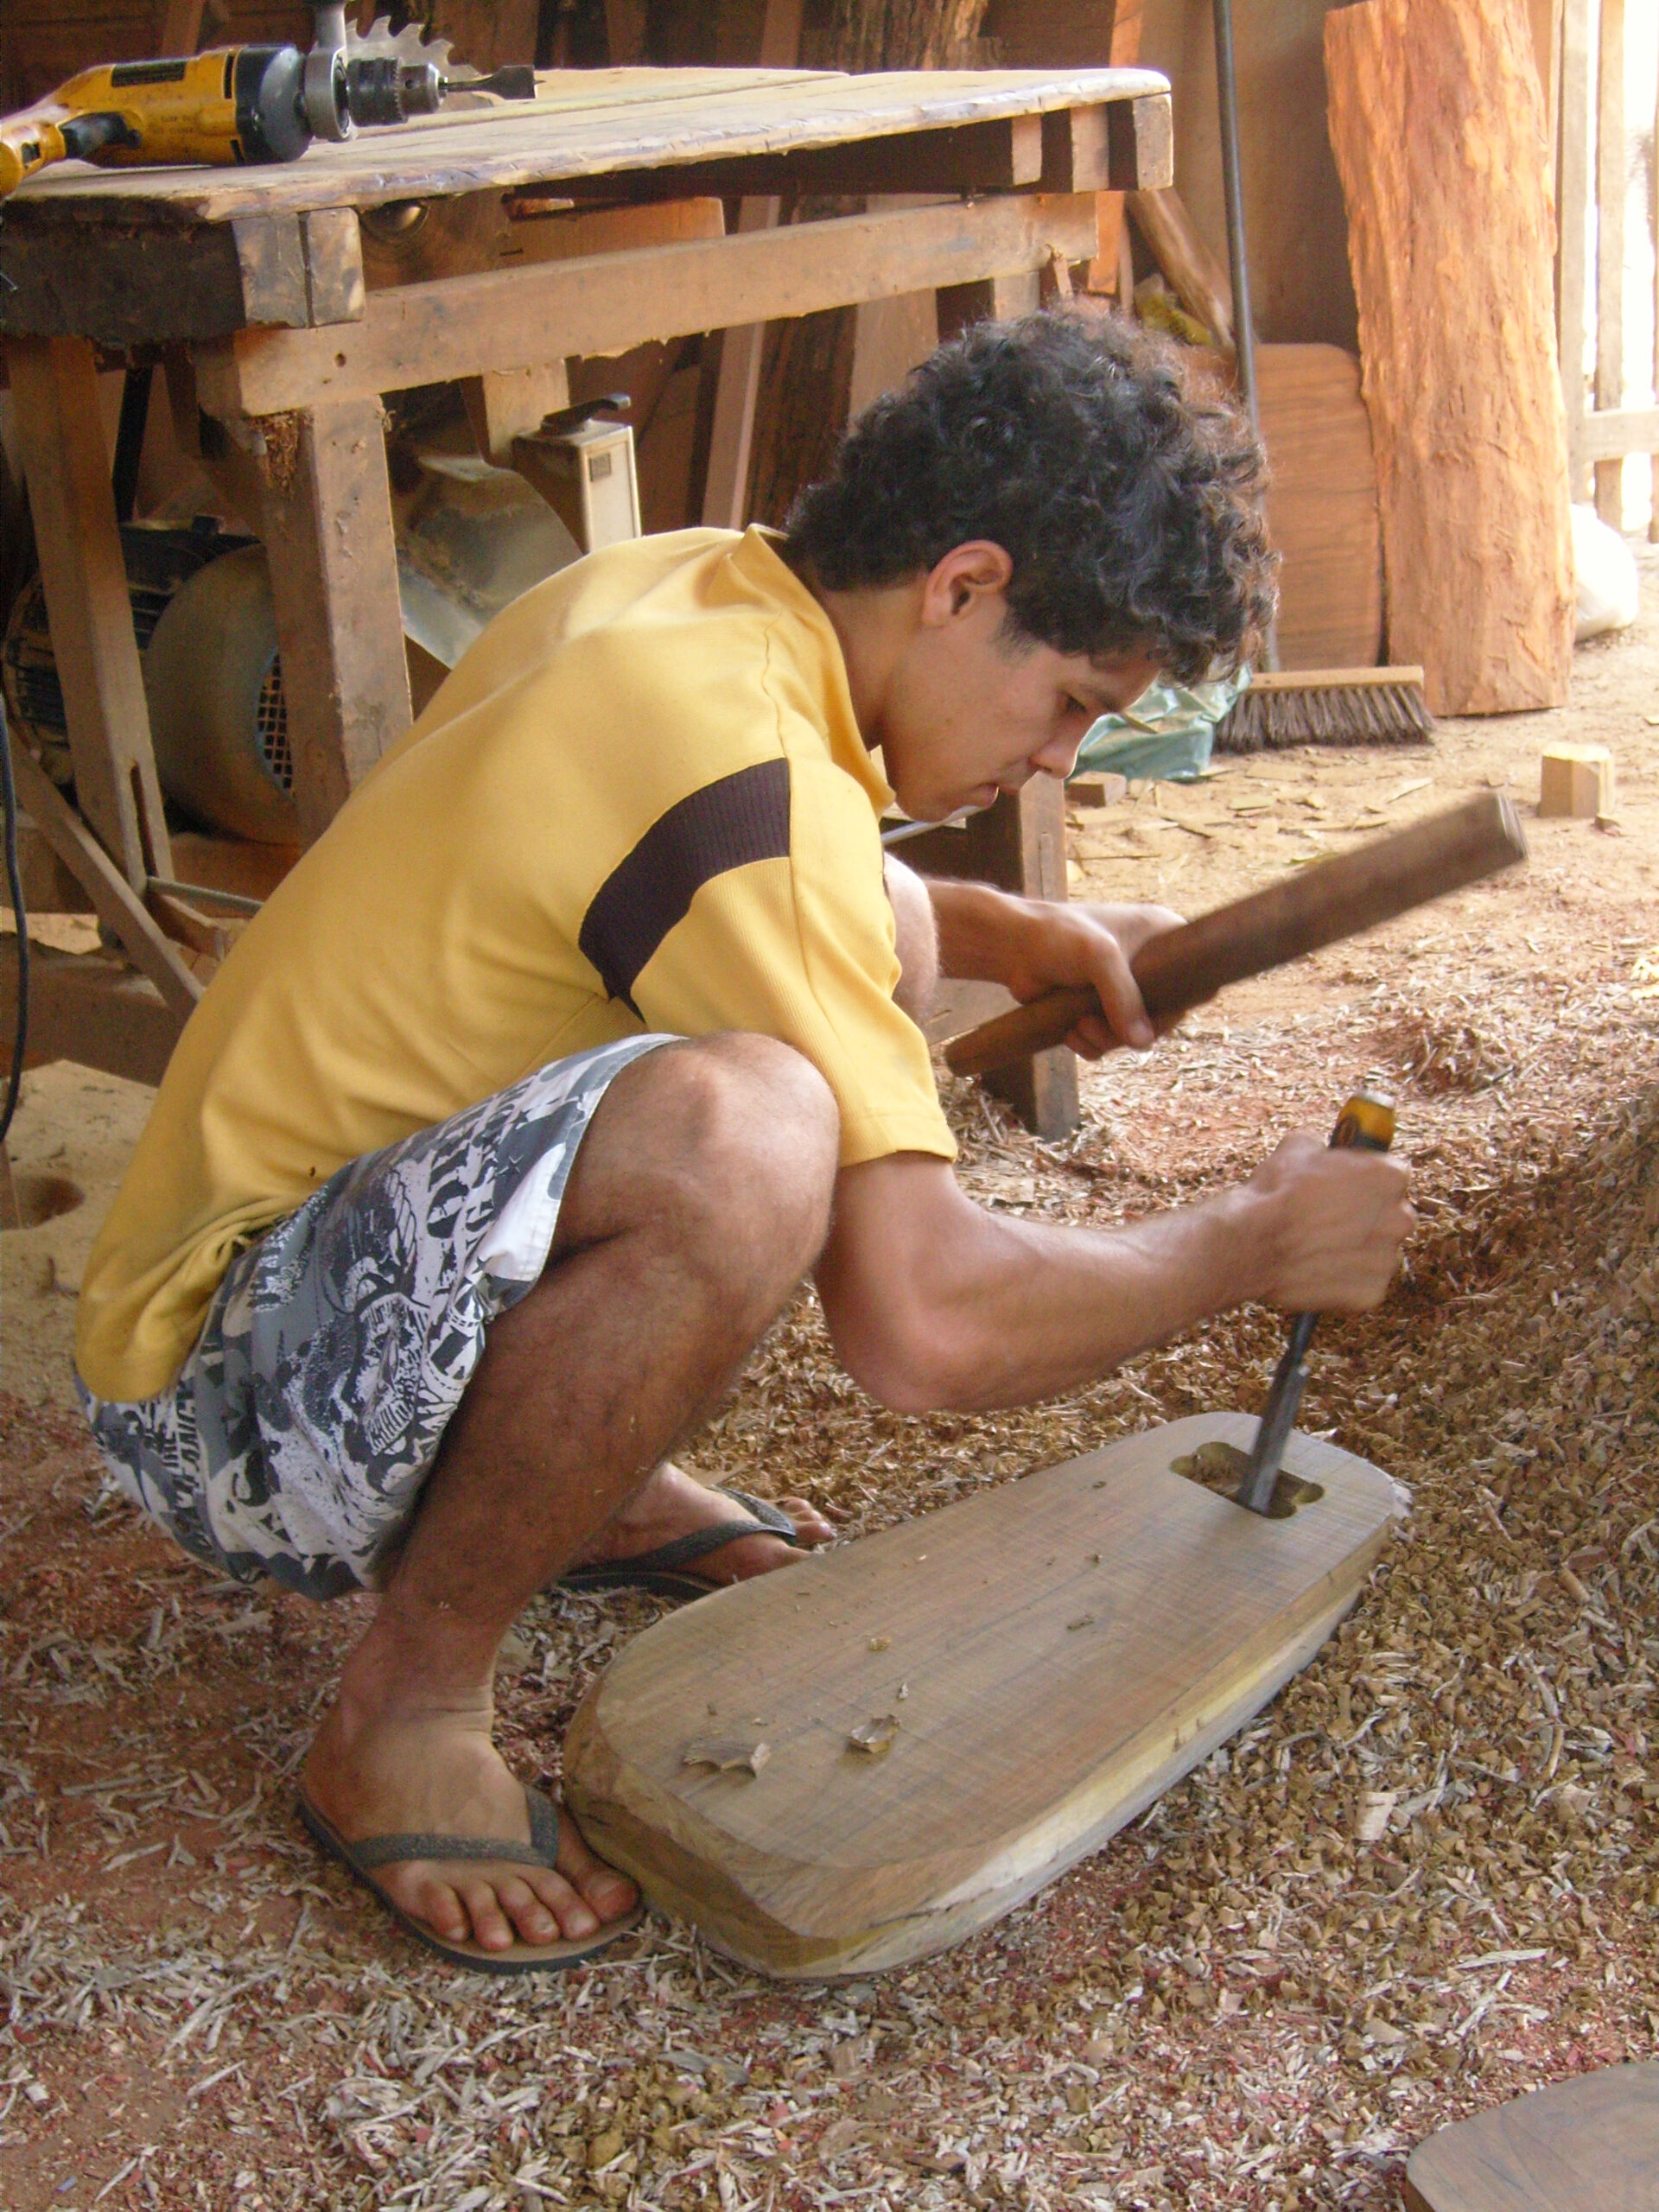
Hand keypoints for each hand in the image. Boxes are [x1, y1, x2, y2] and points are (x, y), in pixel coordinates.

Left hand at [1002, 898, 1187, 1056]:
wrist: (1010, 946)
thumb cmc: (1056, 936)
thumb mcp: (1099, 958)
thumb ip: (1124, 997)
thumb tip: (1142, 1043)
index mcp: (1161, 935)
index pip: (1193, 978)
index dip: (1177, 1004)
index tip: (1150, 1017)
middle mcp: (1147, 963)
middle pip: (1163, 1015)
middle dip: (1129, 1030)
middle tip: (1099, 1027)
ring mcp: (1121, 987)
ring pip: (1134, 1033)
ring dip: (1106, 1040)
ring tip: (1080, 1028)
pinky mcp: (1097, 1008)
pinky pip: (1109, 1040)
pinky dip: (1092, 1044)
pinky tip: (1072, 1033)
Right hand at [1244, 1132, 1413, 1311]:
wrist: (1251, 1243)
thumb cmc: (1274, 1194)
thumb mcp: (1298, 1147)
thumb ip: (1325, 1151)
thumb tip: (1323, 1153)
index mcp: (1389, 1177)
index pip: (1395, 1175)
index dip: (1369, 1181)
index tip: (1353, 1187)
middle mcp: (1399, 1218)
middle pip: (1394, 1216)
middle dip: (1371, 1217)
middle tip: (1335, 1219)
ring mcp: (1388, 1259)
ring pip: (1379, 1252)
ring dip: (1358, 1250)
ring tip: (1320, 1247)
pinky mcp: (1372, 1293)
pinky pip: (1365, 1284)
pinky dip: (1347, 1280)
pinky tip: (1319, 1269)